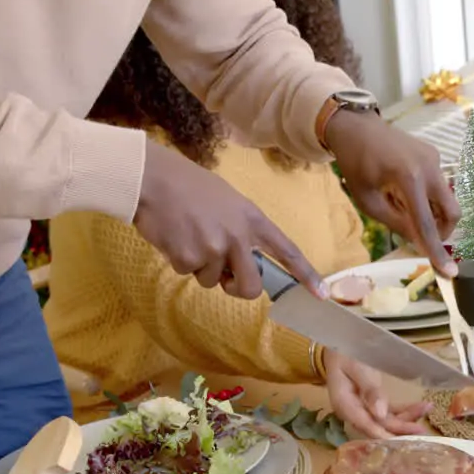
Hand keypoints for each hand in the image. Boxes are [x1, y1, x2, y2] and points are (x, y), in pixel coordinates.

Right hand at [135, 142, 323, 299]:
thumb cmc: (189, 187)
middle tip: (225, 278)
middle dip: (237, 288)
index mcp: (253, 219)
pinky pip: (187, 273)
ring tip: (188, 234)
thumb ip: (242, 231)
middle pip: (250, 286)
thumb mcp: (229, 202)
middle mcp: (238, 236)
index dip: (305, 275)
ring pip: (212, 280)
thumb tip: (241, 263)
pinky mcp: (188, 258)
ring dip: (199, 266)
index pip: (286, 251)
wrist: (153, 178)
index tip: (320, 294)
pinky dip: (178, 260)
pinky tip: (173, 235)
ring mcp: (214, 249)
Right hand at [323, 349, 432, 437]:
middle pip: (379, 425)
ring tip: (427, 410)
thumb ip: (369, 390)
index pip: (366, 425)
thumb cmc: (345, 355)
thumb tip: (380, 414)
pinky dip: (405, 410)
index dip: (386, 433)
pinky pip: (390, 412)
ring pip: (387, 420)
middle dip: (401, 428)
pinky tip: (420, 407)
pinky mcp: (372, 405)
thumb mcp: (356, 368)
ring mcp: (363, 409)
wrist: (338, 348)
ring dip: (407, 418)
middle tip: (422, 430)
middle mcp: (353, 412)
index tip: (404, 438)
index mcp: (344, 405)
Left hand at [326, 111, 459, 276]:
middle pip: (452, 211)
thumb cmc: (356, 165)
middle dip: (443, 231)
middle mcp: (429, 167)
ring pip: (447, 199)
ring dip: (432, 213)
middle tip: (424, 238)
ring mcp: (435, 159)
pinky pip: (439, 185)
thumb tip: (420, 242)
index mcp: (409, 179)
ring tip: (404, 206)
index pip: (427, 224)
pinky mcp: (434, 155)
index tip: (450, 273)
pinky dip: (428, 198)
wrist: (357, 128)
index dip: (437, 251)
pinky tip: (405, 191)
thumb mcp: (369, 202)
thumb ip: (397, 223)